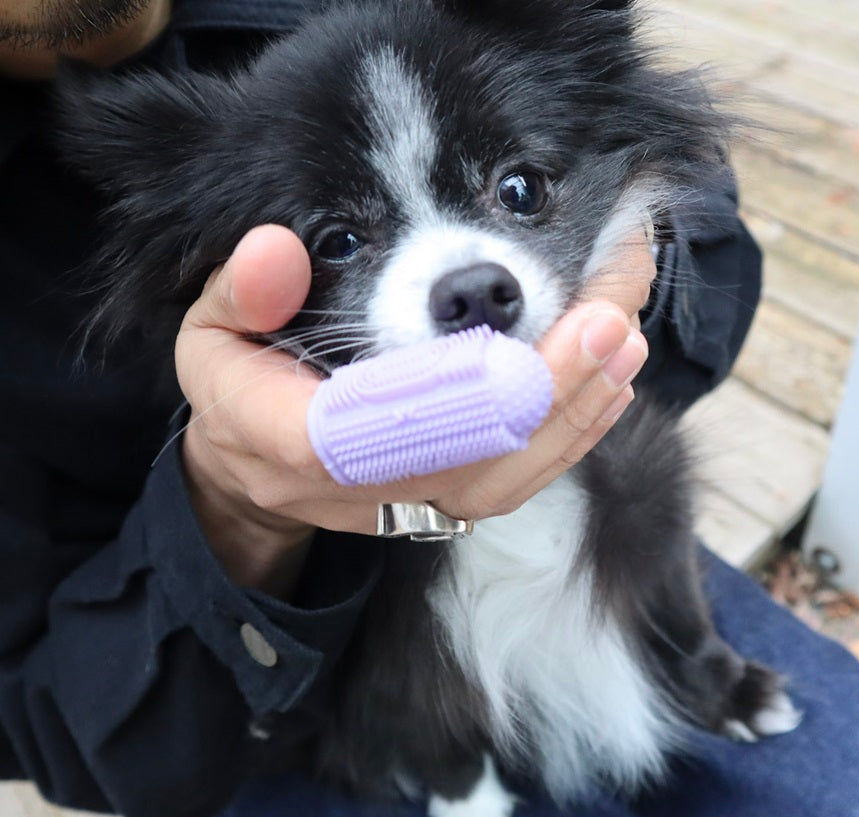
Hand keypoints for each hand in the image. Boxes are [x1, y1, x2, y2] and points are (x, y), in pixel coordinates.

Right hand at [176, 225, 652, 595]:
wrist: (250, 466)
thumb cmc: (235, 383)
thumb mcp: (210, 330)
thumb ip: (239, 292)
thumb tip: (276, 249)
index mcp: (293, 442)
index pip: (384, 430)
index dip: (460, 392)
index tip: (524, 335)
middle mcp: (361, 488)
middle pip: (471, 455)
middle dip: (550, 386)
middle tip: (613, 313)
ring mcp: (410, 503)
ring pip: (507, 476)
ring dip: (575, 409)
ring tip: (626, 338)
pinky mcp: (445, 502)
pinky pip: (516, 482)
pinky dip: (569, 435)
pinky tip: (610, 384)